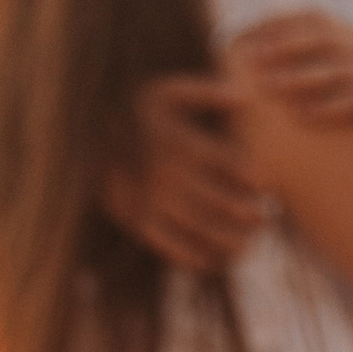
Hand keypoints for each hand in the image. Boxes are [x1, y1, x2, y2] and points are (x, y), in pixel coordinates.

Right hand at [104, 73, 268, 275]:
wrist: (87, 141)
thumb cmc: (138, 114)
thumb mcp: (166, 92)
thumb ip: (205, 91)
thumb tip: (243, 92)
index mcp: (178, 140)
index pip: (226, 162)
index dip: (250, 177)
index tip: (265, 186)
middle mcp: (166, 173)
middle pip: (218, 199)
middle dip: (246, 213)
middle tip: (263, 218)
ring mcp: (152, 200)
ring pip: (199, 227)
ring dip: (228, 240)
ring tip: (249, 245)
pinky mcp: (138, 221)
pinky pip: (171, 246)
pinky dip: (196, 257)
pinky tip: (215, 260)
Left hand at [228, 14, 352, 165]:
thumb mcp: (341, 81)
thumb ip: (310, 70)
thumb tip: (258, 72)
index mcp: (350, 38)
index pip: (310, 18)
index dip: (276, 23)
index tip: (241, 36)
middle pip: (322, 35)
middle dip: (283, 43)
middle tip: (249, 58)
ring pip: (337, 67)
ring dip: (300, 75)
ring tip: (269, 87)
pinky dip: (330, 108)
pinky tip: (304, 118)